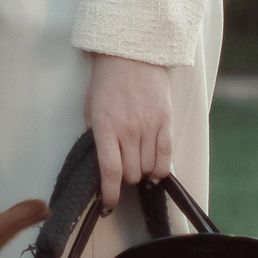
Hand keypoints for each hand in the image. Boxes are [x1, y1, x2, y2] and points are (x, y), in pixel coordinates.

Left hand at [85, 53, 172, 211]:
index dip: (110, 193)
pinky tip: (154, 170)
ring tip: (137, 164)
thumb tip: (99, 161)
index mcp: (105, 126)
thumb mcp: (90, 107)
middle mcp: (128, 129)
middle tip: (122, 172)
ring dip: (142, 173)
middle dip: (125, 179)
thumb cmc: (107, 80)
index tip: (109, 204)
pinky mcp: (165, 121)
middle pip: (131, 173)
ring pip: (149, 168)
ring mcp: (149, 126)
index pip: (110, 171)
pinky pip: (166, 157)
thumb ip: (95, 134)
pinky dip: (160, 169)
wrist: (132, 53)